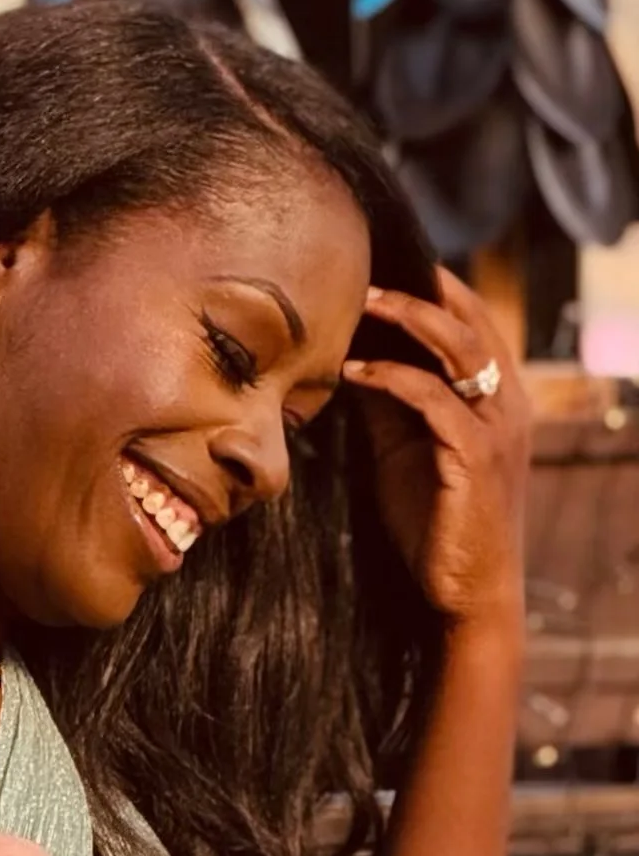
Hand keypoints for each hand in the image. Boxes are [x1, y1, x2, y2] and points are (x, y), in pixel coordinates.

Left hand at [344, 271, 529, 629]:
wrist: (465, 592)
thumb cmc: (435, 519)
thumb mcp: (405, 446)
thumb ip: (390, 401)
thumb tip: (349, 355)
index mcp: (496, 396)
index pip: (471, 321)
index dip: (432, 287)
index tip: (380, 264)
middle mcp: (506, 404)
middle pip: (471, 321)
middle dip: (421, 287)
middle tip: (368, 268)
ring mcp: (496, 428)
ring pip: (460, 349)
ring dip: (408, 318)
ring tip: (361, 302)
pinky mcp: (475, 457)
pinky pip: (434, 400)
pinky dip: (392, 379)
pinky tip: (352, 373)